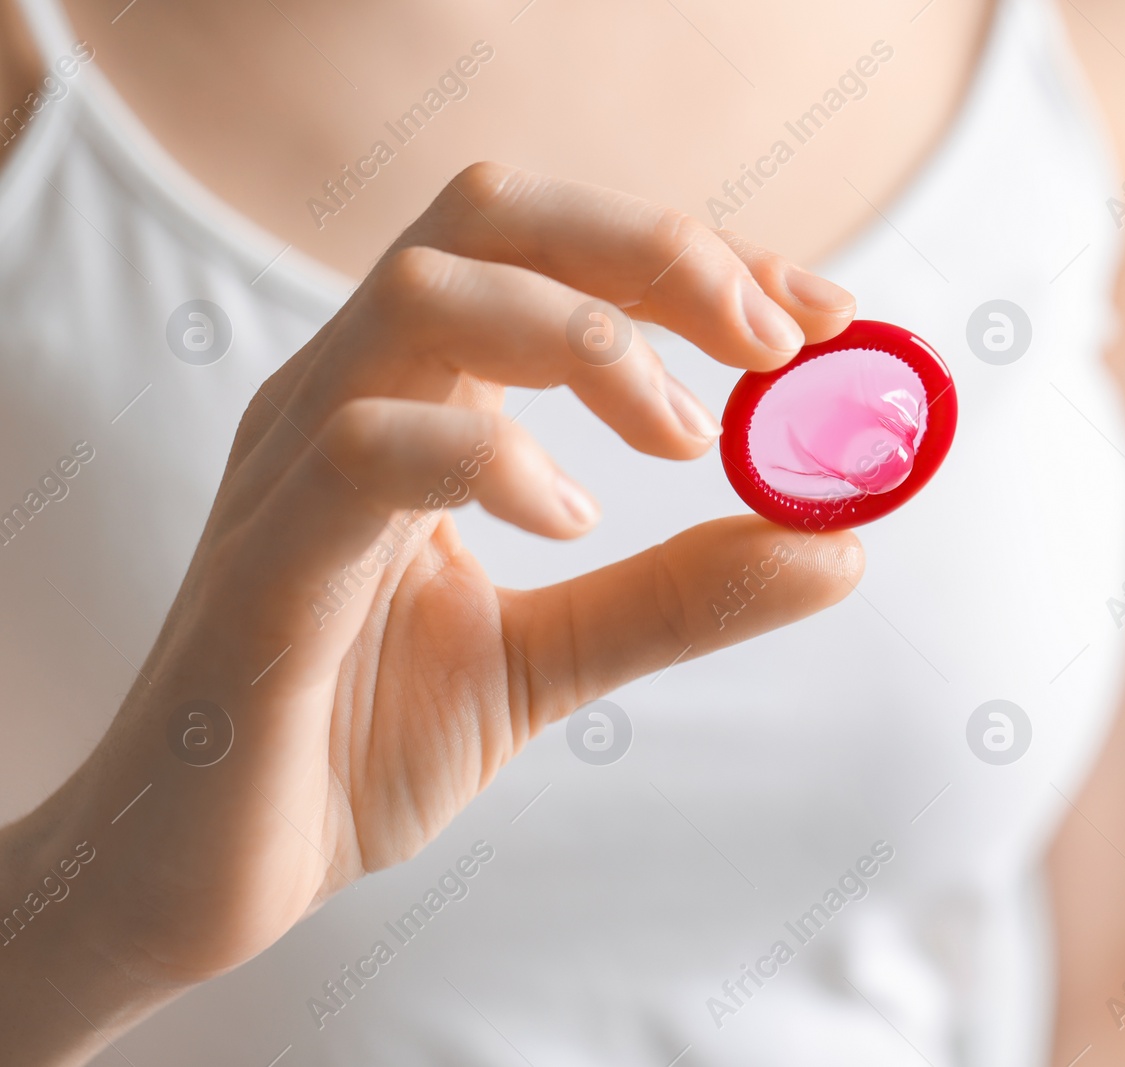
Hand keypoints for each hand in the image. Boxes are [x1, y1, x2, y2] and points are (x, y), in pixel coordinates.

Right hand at [5, 164, 860, 1062]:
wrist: (202, 874)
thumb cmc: (352, 744)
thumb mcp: (550, 660)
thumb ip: (678, 594)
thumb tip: (837, 544)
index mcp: (409, 398)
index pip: (555, 255)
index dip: (698, 262)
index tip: (823, 315)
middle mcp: (344, 396)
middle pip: (493, 220)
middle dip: (656, 253)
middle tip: (775, 344)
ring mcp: (293, 466)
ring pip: (427, 295)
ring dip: (590, 338)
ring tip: (685, 436)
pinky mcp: (268, 562)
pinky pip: (369, 448)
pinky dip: (493, 457)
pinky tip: (570, 520)